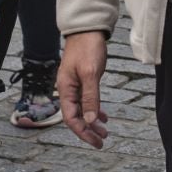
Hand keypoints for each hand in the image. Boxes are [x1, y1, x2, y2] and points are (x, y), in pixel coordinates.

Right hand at [58, 30, 110, 147]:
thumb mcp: (90, 73)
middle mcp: (68, 90)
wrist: (87, 30)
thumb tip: (90, 120)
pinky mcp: (83, 81)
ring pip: (83, 110)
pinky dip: (95, 110)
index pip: (71, 118)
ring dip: (93, 122)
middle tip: (102, 141)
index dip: (83, 132)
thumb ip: (90, 97)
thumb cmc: (87, 48)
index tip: (96, 141)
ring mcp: (75, 86)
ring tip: (105, 132)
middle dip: (88, 130)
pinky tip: (103, 117)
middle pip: (76, 117)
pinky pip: (87, 101)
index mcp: (66, 89)